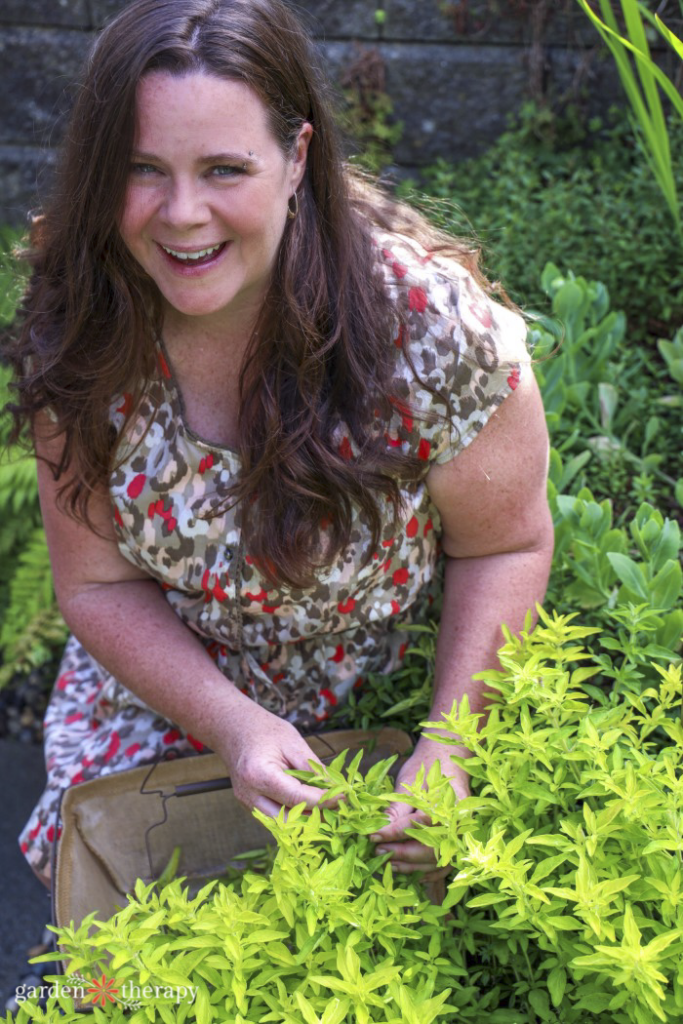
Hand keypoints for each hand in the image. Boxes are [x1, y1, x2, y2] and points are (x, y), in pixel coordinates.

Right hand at [215, 700, 331, 818]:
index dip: (323, 800)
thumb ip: (313, 768)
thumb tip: (334, 788)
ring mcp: (246, 803)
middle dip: (315, 818)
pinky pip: (275, 818)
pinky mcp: (249, 806)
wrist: (233, 727)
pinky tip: (311, 807)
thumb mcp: (293, 742)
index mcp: (259, 774)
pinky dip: (294, 816)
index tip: (344, 797)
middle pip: (287, 820)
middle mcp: (249, 795)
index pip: (297, 798)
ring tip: (328, 810)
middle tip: (338, 810)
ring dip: (305, 821)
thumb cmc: (264, 730)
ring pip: (281, 825)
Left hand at [370, 737, 469, 881]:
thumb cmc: (427, 770)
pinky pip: (442, 866)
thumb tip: (378, 831)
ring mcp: (460, 836)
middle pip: (429, 847)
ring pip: (435, 861)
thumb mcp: (410, 784)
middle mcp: (458, 824)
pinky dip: (425, 872)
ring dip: (410, 866)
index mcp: (448, 804)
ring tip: (388, 863)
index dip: (393, 833)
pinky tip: (407, 870)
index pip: (417, 824)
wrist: (448, 762)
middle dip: (401, 853)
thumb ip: (396, 809)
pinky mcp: (457, 844)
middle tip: (378, 852)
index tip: (373, 837)